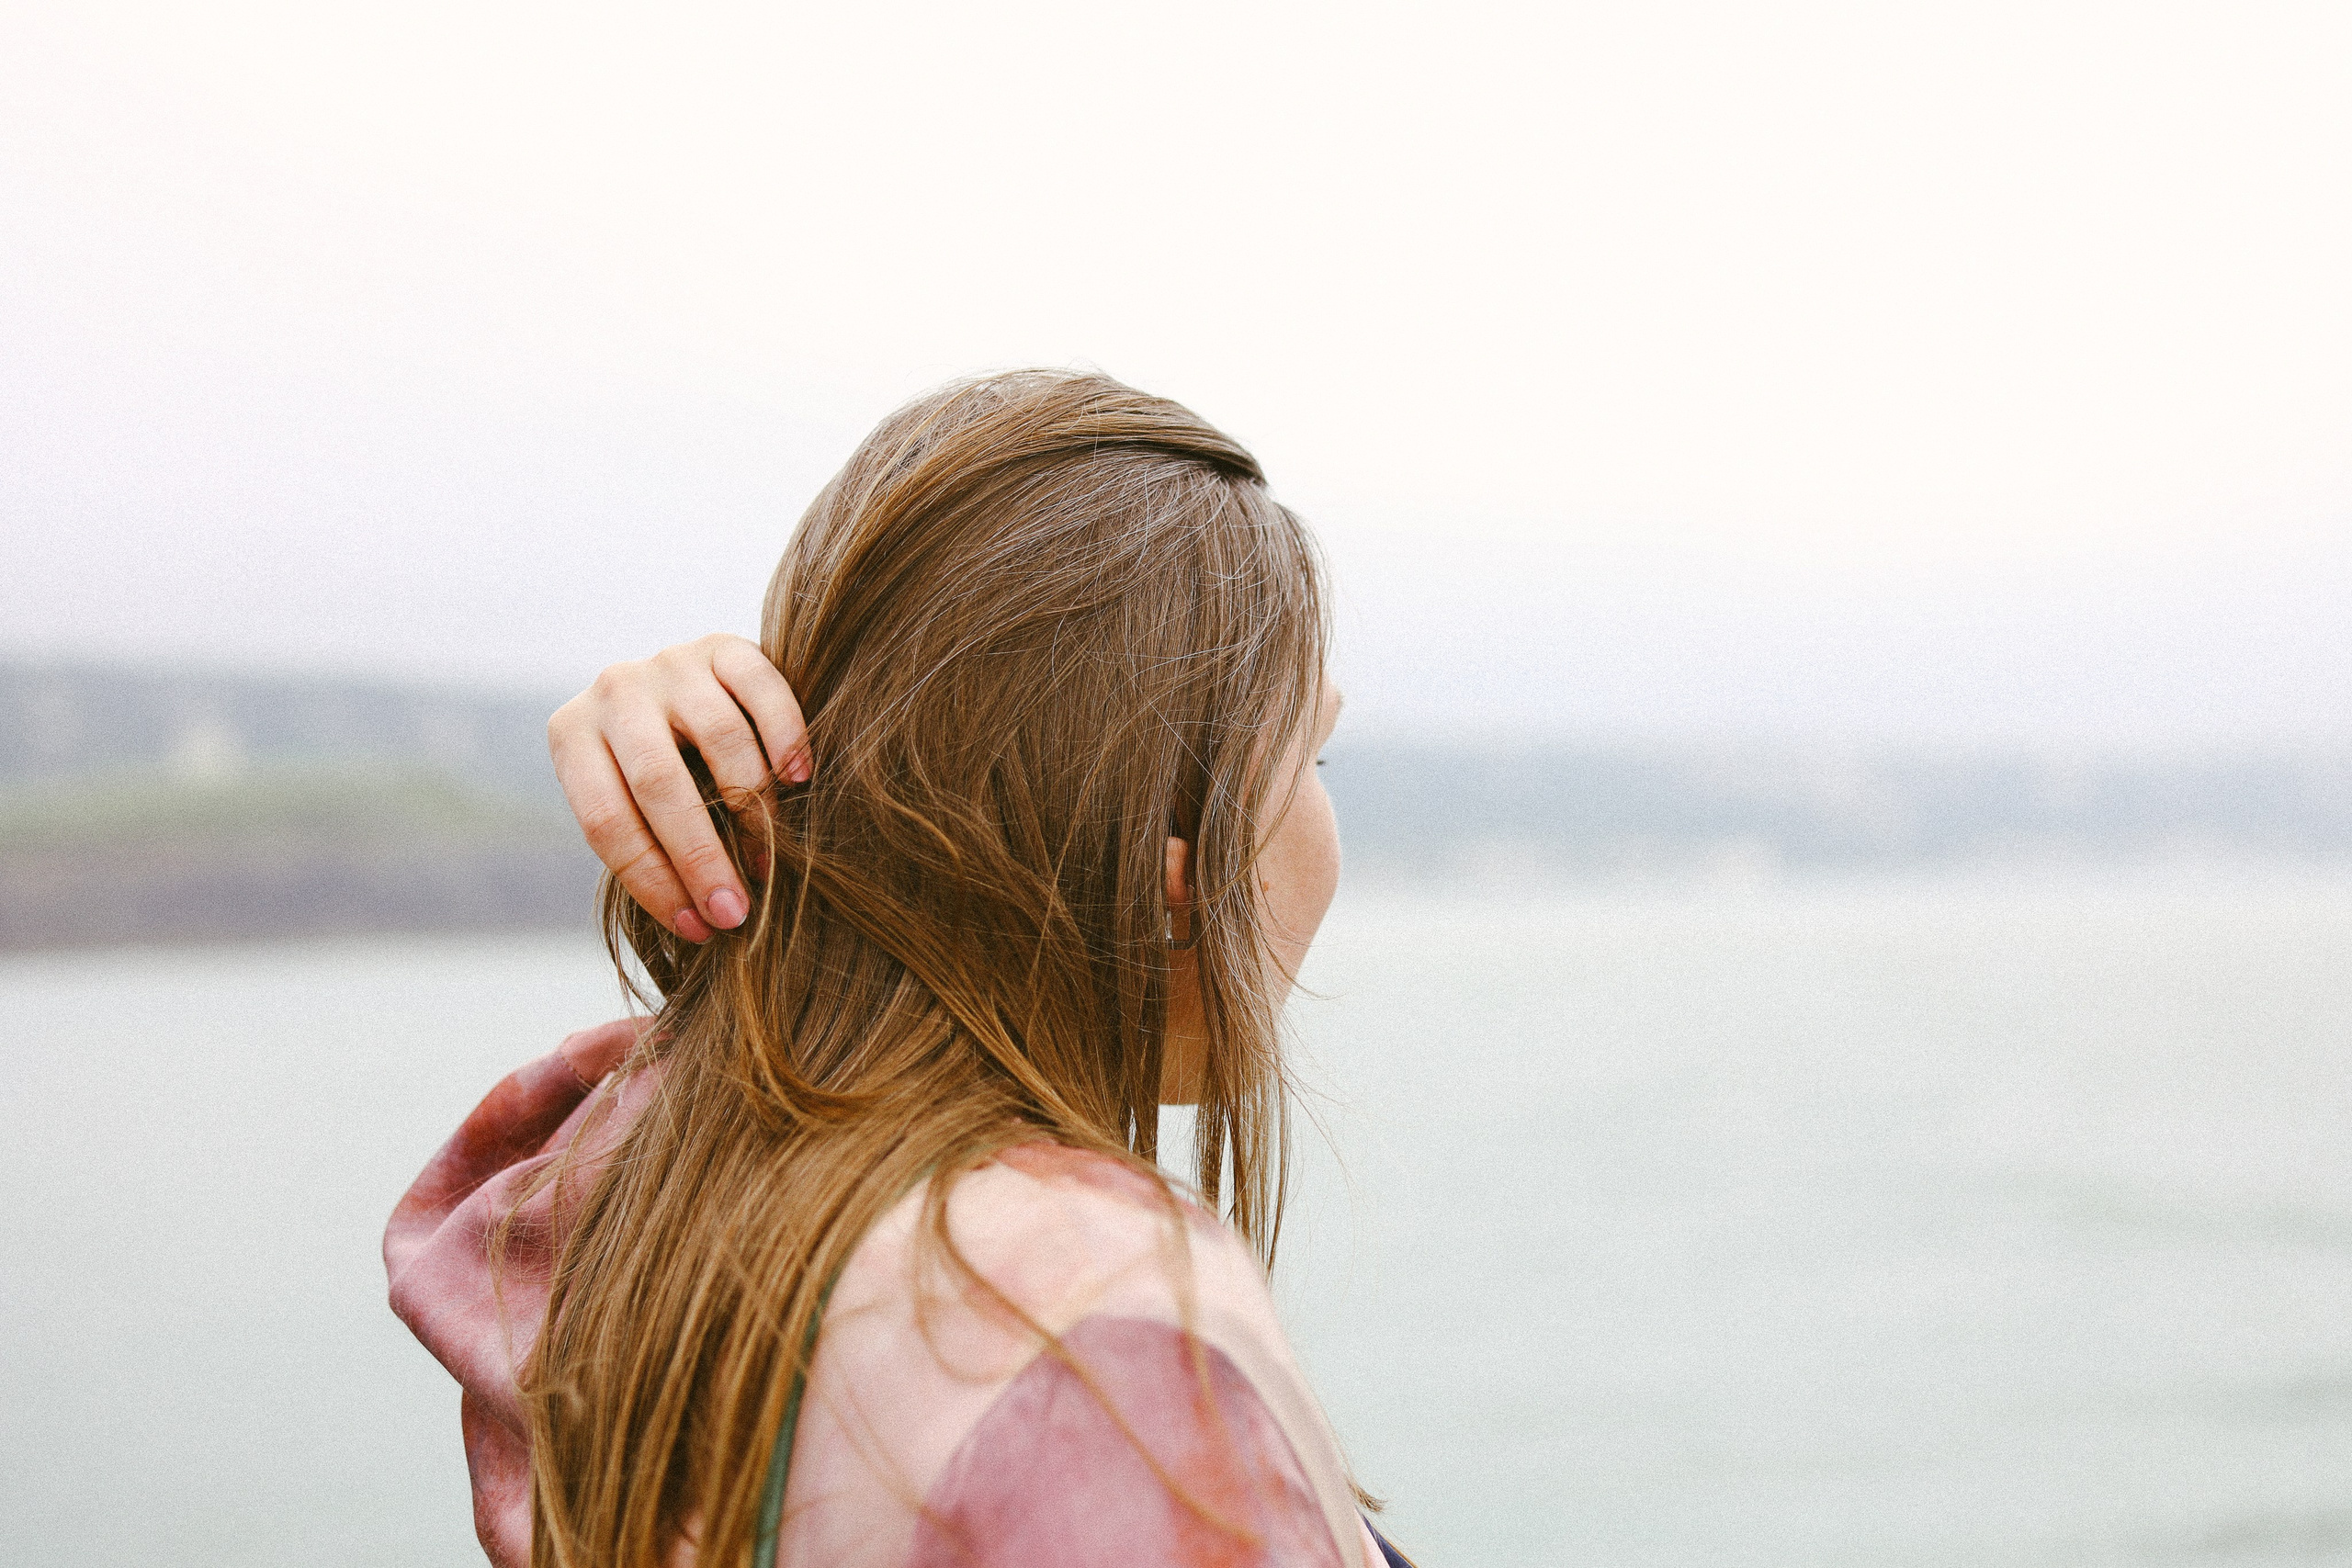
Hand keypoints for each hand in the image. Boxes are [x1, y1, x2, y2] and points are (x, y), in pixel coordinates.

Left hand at [547, 634, 809, 941]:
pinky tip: (799, 779)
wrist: (680, 689)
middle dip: (701, 858)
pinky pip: (762, 690)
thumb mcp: (626, 801)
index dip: (651, 882)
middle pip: (659, 785)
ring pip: (719, 740)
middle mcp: (612, 690)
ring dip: (752, 810)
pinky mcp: (723, 646)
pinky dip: (785, 737)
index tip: (698, 928)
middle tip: (737, 913)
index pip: (606, 821)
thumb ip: (645, 842)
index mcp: (570, 736)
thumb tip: (701, 925)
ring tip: (769, 860)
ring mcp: (669, 662)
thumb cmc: (654, 771)